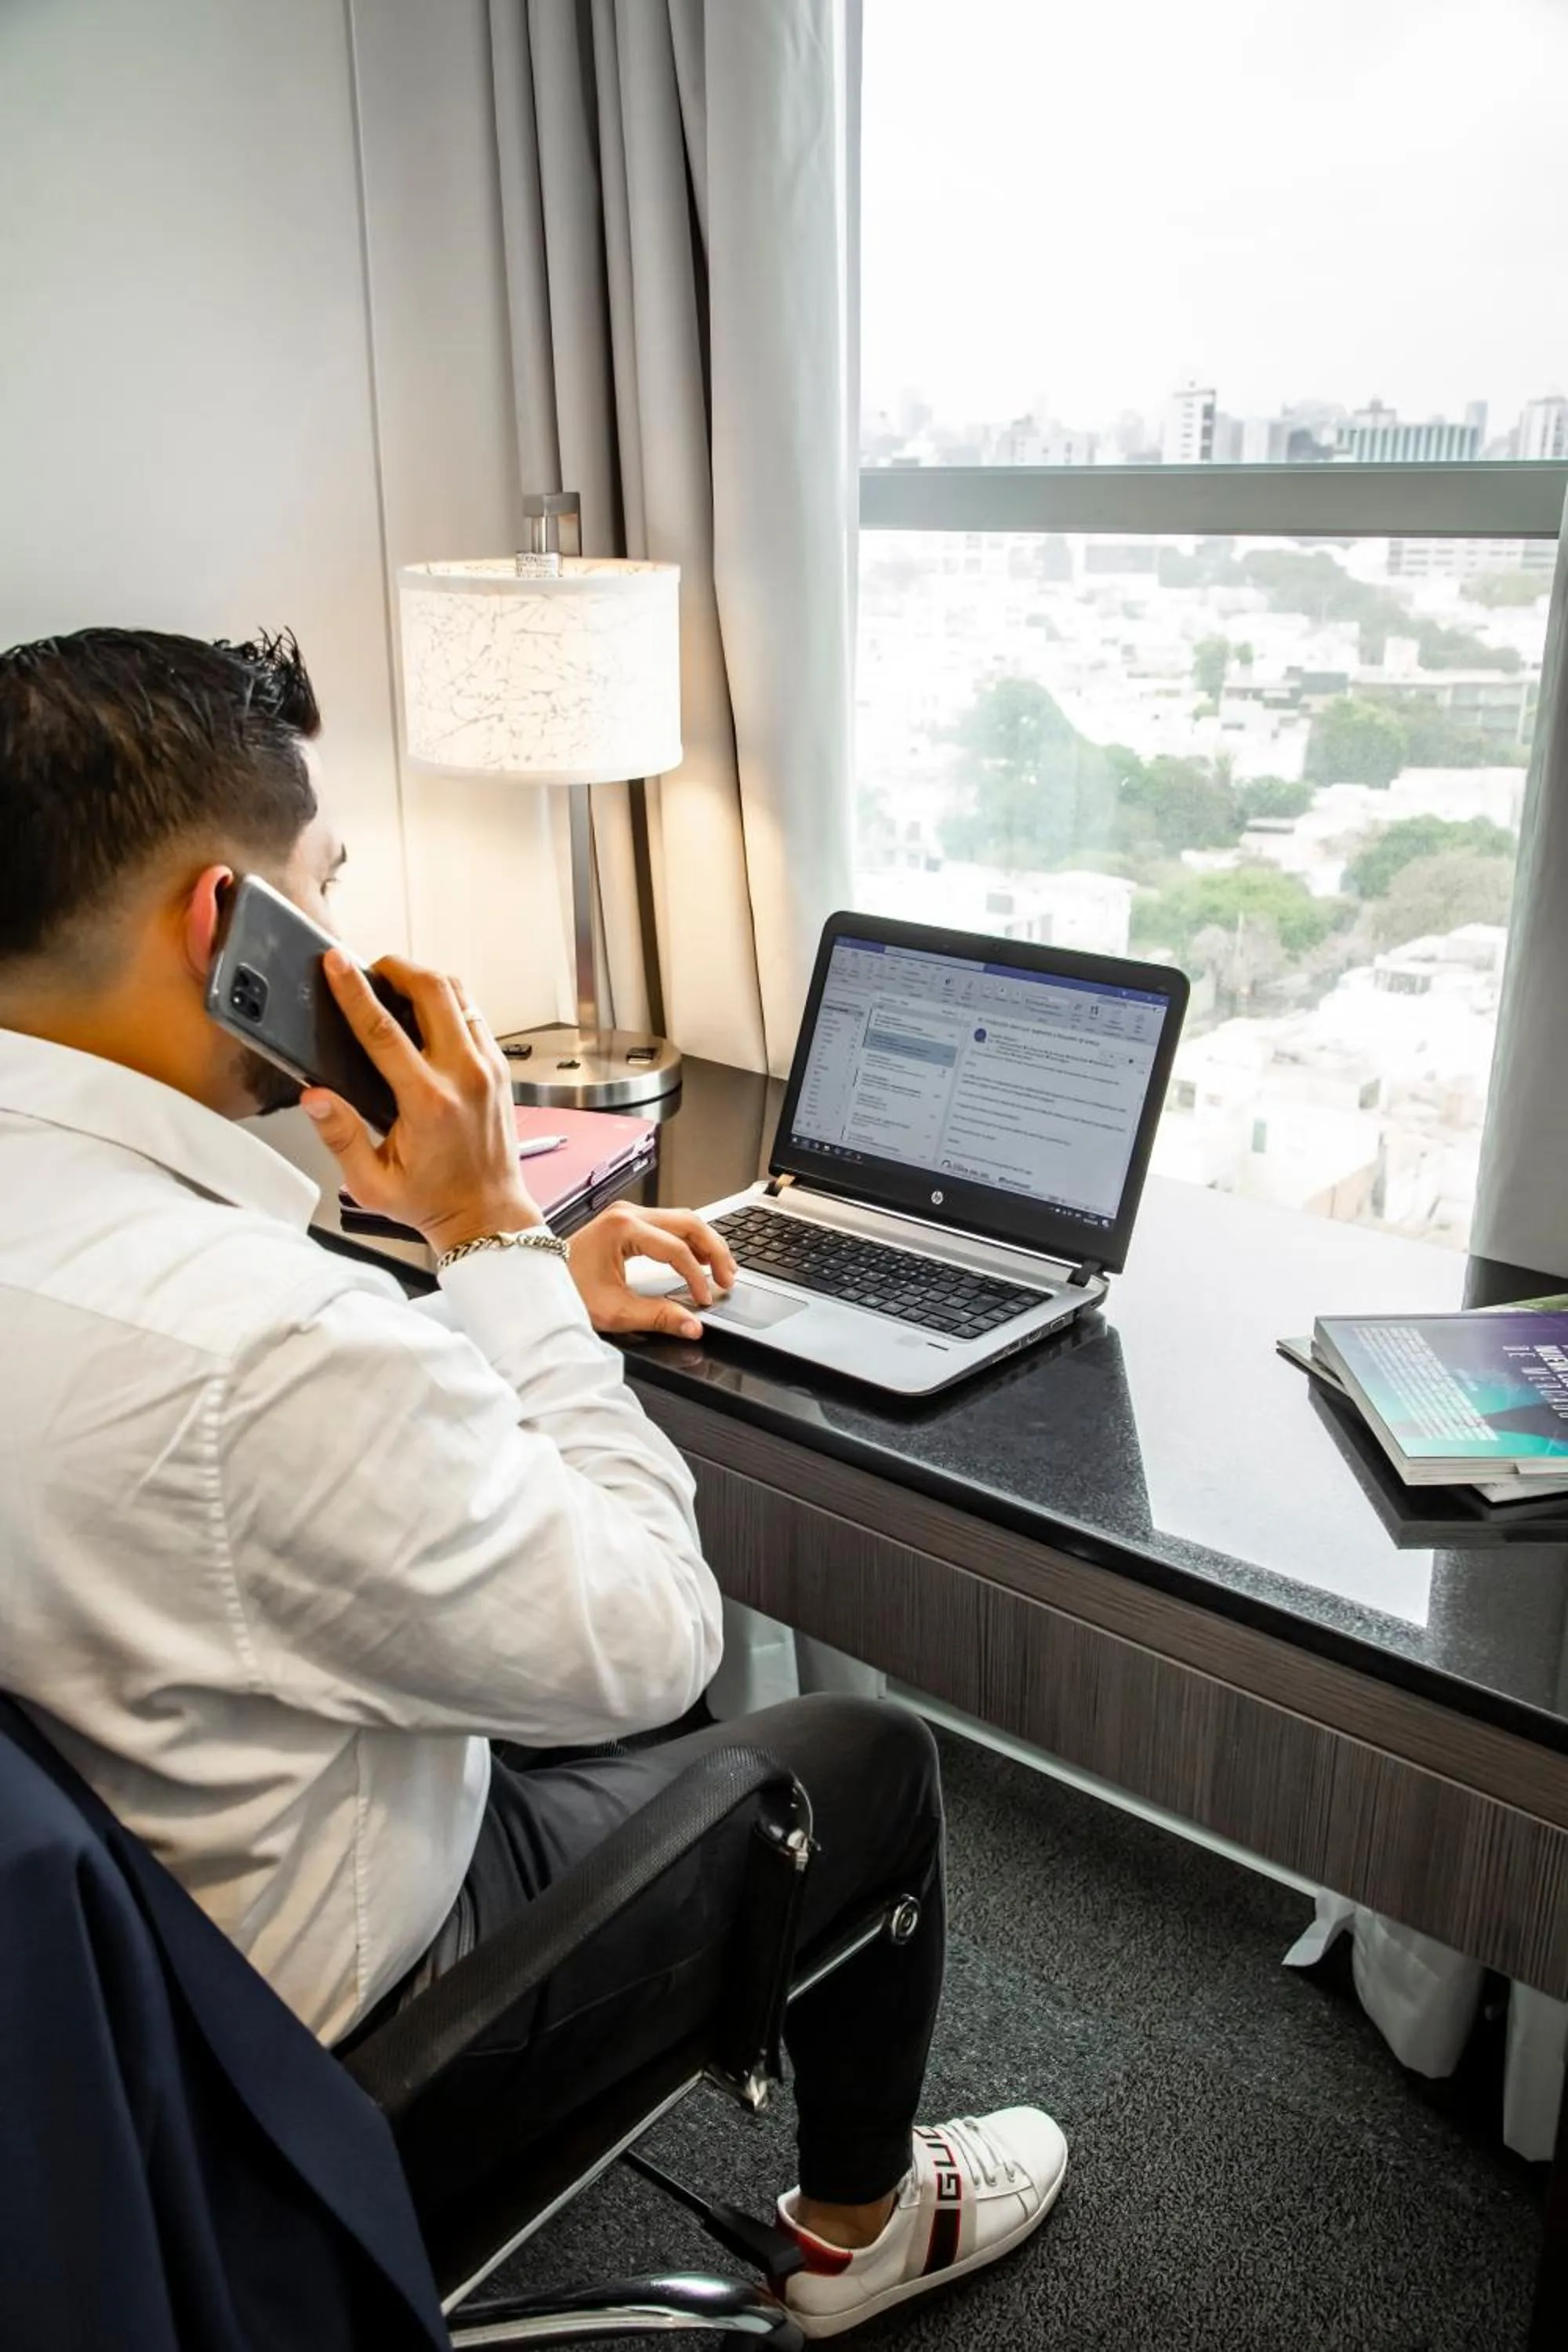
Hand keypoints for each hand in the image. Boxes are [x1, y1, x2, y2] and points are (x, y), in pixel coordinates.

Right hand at [302, 953, 541, 1250]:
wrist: (488, 1214)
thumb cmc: (431, 1201)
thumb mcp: (371, 1183)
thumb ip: (339, 1137)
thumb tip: (313, 1096)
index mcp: (428, 1102)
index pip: (383, 1031)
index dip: (354, 991)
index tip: (335, 962)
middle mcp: (464, 1076)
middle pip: (433, 990)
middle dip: (397, 967)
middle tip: (369, 967)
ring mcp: (487, 1068)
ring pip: (460, 994)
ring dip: (425, 979)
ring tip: (395, 983)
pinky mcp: (499, 1068)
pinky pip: (474, 1014)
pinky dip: (448, 1001)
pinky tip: (425, 1012)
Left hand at [567, 1202, 737, 1341]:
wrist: (537, 1278)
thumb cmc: (565, 1290)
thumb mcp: (614, 1310)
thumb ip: (659, 1317)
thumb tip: (692, 1326)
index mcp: (623, 1229)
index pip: (677, 1249)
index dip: (697, 1277)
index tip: (705, 1299)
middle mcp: (628, 1214)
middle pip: (689, 1223)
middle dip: (714, 1250)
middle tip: (728, 1278)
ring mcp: (628, 1214)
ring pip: (683, 1220)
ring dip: (705, 1243)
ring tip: (721, 1269)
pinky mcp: (627, 1221)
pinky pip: (669, 1224)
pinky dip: (689, 1241)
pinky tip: (700, 1259)